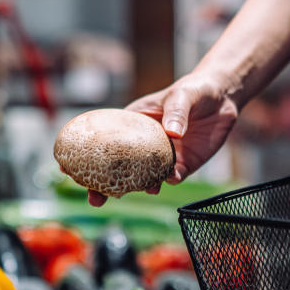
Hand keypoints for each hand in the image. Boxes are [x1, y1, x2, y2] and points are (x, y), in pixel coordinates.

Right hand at [87, 72, 239, 206]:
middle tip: (94, 199)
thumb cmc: (194, 90)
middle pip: (119, 168)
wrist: (222, 98)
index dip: (85, 156)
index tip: (67, 168)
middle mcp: (145, 145)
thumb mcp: (181, 95)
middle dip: (105, 186)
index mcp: (133, 125)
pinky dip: (170, 181)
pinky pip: (173, 177)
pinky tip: (170, 179)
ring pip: (143, 178)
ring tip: (140, 190)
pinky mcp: (184, 165)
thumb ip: (176, 113)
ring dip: (138, 188)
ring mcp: (163, 157)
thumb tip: (173, 134)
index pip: (104, 142)